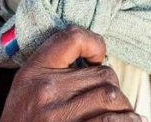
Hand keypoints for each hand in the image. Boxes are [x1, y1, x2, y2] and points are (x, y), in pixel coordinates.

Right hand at [0, 26, 144, 121]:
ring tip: (122, 116)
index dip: (95, 43)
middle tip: (109, 103)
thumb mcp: (26, 89)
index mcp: (33, 72)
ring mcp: (58, 115)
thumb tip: (100, 62)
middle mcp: (45, 90)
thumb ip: (54, 72)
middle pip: (103, 74)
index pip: (72, 37)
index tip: (97, 59)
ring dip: (123, 109)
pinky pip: (111, 121)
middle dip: (113, 88)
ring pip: (111, 97)